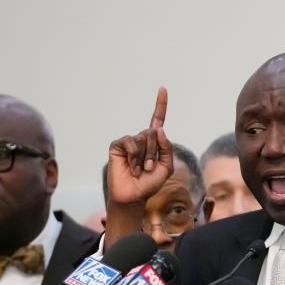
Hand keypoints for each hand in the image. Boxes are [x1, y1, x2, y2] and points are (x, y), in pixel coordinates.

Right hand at [106, 87, 173, 206]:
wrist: (134, 195)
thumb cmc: (150, 183)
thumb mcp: (166, 167)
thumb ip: (167, 148)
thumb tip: (159, 129)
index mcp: (154, 143)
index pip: (157, 120)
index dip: (160, 105)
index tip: (163, 89)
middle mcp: (141, 139)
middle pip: (153, 133)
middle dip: (154, 153)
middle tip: (149, 169)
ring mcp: (129, 142)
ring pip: (143, 138)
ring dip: (145, 158)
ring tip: (139, 170)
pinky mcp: (117, 146)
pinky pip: (130, 142)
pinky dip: (134, 155)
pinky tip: (130, 166)